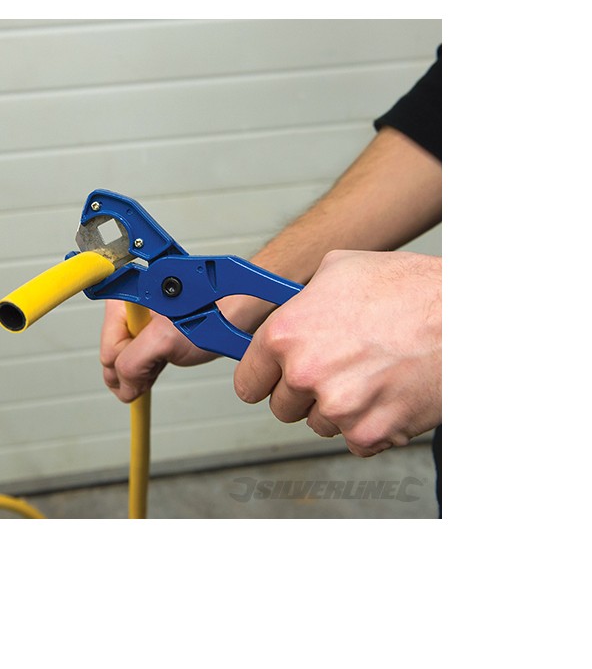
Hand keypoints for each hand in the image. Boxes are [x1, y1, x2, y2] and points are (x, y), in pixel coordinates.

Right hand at [100, 300, 218, 401]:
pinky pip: (139, 362)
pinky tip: (164, 363)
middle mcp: (128, 310)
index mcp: (124, 301)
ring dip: (143, 371)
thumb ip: (133, 363)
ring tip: (165, 361)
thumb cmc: (213, 310)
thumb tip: (123, 387)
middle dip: (134, 370)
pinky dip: (150, 370)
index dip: (124, 365)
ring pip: (126, 362)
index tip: (141, 372)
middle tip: (159, 364)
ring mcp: (140, 324)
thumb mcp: (165, 339)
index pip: (108, 349)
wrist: (239, 310)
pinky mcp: (153, 335)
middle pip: (114, 357)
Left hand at [233, 250, 441, 456]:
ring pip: (319, 424)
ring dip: (338, 407)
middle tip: (334, 367)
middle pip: (282, 407)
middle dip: (303, 391)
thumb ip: (300, 300)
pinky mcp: (371, 433)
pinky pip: (355, 440)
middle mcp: (306, 374)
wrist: (465, 317)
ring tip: (369, 373)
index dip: (262, 377)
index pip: (247, 381)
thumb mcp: (339, 270)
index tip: (270, 378)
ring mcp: (339, 408)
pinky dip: (369, 424)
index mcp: (288, 334)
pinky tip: (386, 392)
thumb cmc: (409, 289)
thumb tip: (283, 312)